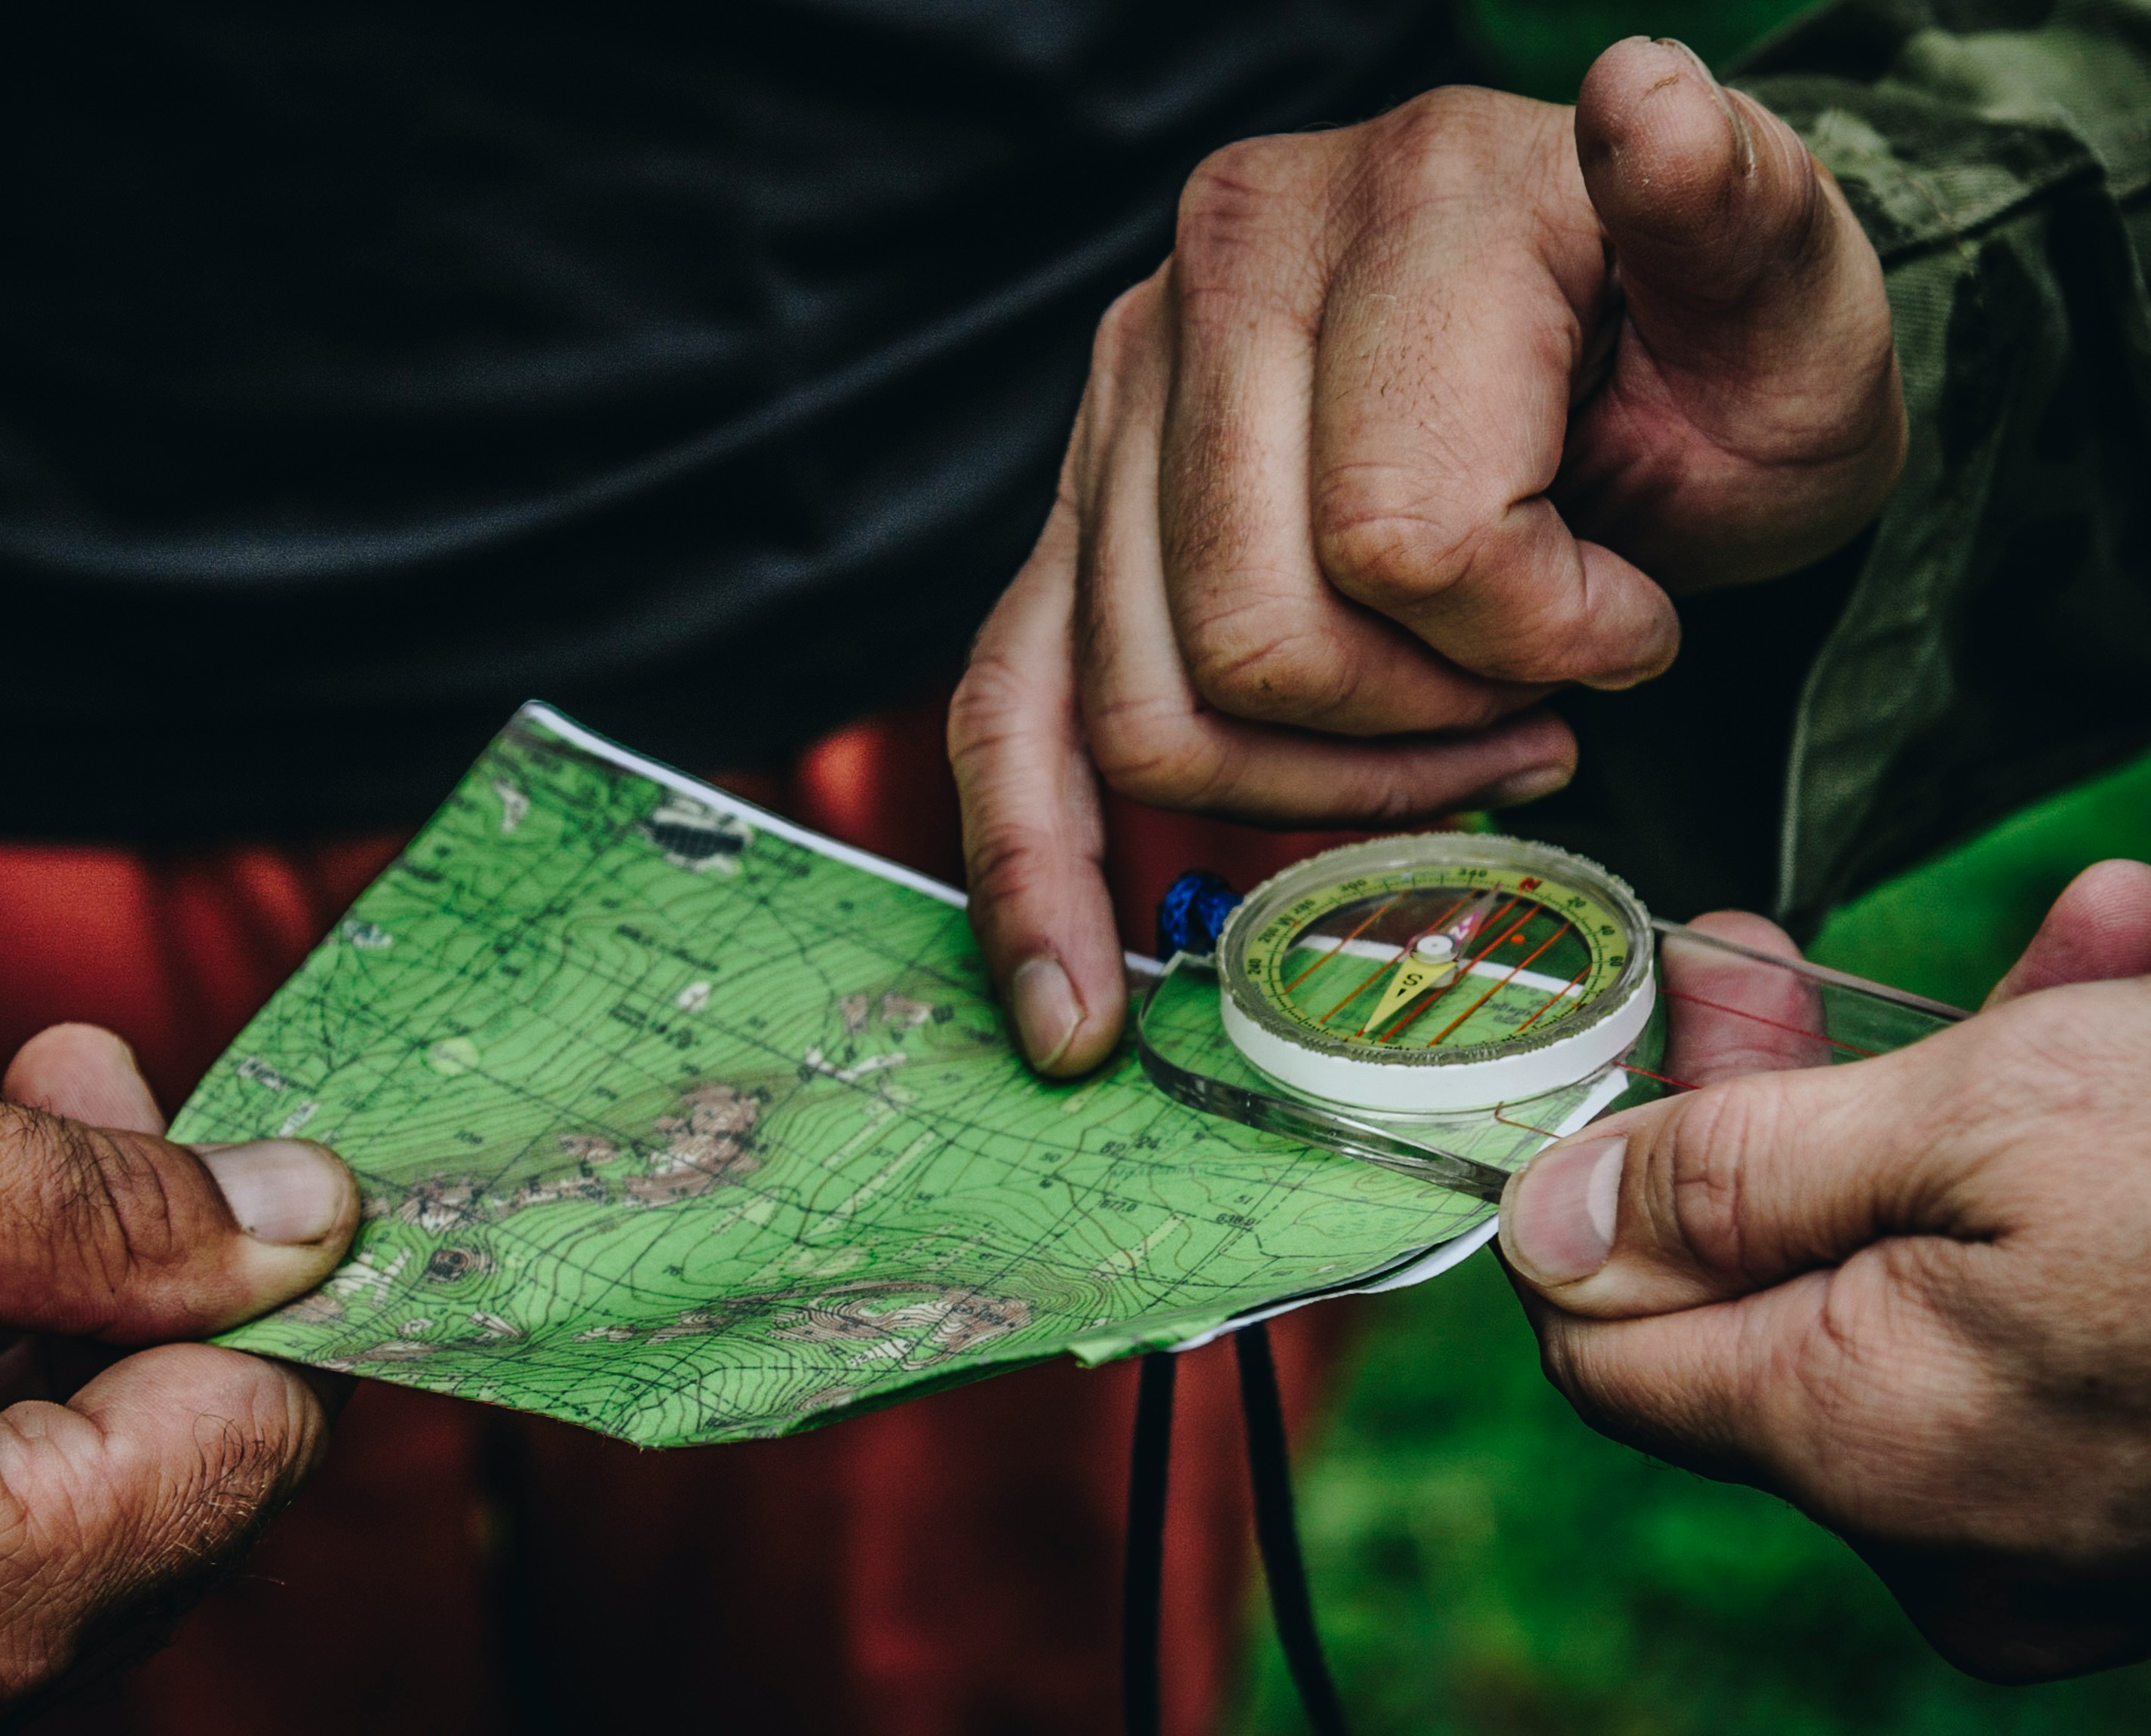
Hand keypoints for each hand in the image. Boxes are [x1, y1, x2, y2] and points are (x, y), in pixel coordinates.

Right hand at [0, 1010, 358, 1726]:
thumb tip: (316, 1224)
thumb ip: (113, 1215)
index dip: (273, 1274)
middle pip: (187, 1458)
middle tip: (90, 1083)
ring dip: (77, 1276)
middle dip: (166, 1257)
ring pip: (89, 1459)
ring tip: (15, 1110)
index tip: (237, 1138)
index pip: (266, 1441)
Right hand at [949, 37, 1904, 1072]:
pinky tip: (1069, 999)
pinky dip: (1033, 870)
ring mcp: (1127, 394)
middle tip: (1532, 714)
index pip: (1404, 535)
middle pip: (1254, 639)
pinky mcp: (1079, 509)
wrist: (1638, 358)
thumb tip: (1649, 96)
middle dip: (1419, 734)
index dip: (1540, 645)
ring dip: (1308, 793)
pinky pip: (1008, 707)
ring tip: (1432, 752)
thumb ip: (1731, 208)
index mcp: (1403, 202)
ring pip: (1145, 707)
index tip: (1635, 625)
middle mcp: (1225, 270)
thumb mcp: (1787, 297)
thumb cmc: (1717, 362)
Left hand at [1501, 861, 2150, 1680]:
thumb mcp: (1982, 1121)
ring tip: (2076, 950)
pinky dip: (2077, 1168)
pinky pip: (2057, 1315)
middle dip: (1791, 1093)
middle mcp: (1943, 1521)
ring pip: (1934, 1271)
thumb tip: (1542, 1215)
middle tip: (1775, 953)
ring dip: (1973, 1090)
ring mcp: (2057, 1520)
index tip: (1640, 1037)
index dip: (1598, 1177)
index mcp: (1859, 1440)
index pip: (1606, 1338)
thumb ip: (1735, 1172)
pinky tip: (2138, 1001)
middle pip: (1770, 1285)